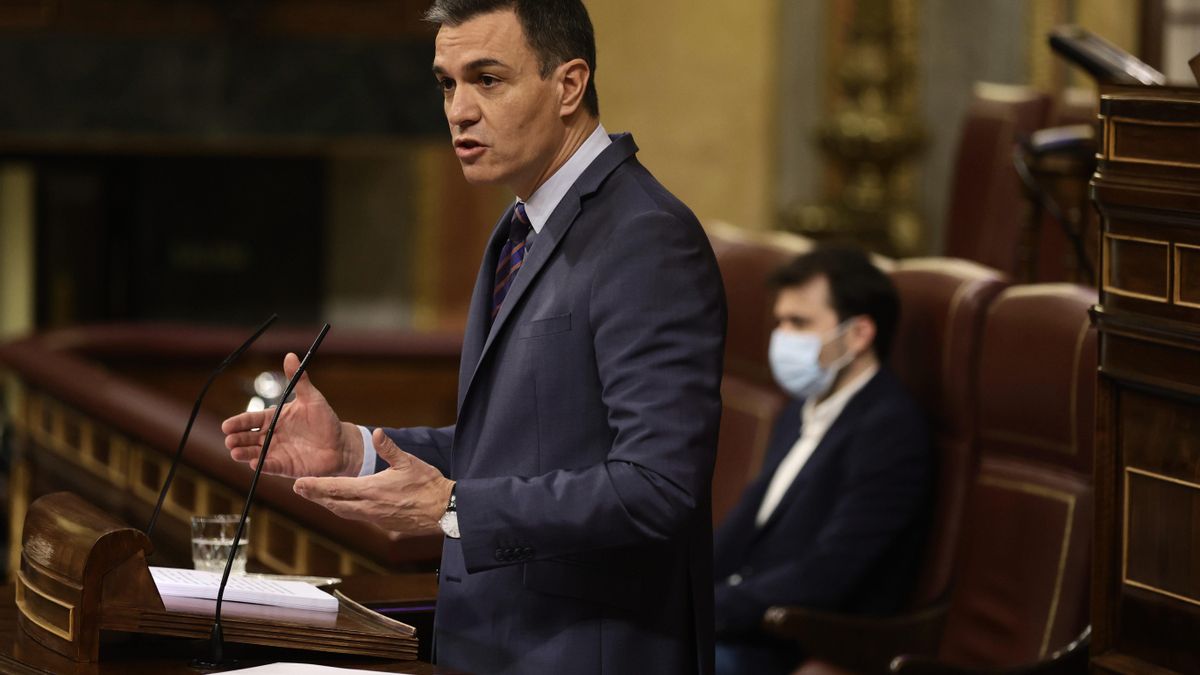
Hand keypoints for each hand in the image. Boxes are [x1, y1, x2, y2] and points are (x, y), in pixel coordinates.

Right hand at [221, 352, 361, 477]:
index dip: (239, 422)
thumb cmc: (325, 420)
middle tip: (229, 439)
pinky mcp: (285, 466)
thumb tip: (290, 355)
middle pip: (248, 437)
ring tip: (234, 452)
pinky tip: (254, 464)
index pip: (252, 420)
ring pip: (255, 453)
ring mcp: (277, 451)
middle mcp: (272, 436)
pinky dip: (262, 465)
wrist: (341, 444)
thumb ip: (298, 379)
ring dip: (244, 453)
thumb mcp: (311, 398)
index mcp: (274, 418)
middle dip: (237, 439)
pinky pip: (270, 466)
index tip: (227, 425)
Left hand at [293, 429, 453, 538]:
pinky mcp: (382, 523)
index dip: (315, 486)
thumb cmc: (428, 485)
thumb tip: (376, 433)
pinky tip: (341, 504)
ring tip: (314, 496)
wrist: (443, 510)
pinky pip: (356, 516)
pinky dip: (343, 509)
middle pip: (334, 503)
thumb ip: (389, 448)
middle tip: (298, 489)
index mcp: (372, 489)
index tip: (299, 483)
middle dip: (315, 496)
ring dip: (328, 504)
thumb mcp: (409, 462)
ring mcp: (374, 517)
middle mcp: (369, 507)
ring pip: (343, 512)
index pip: (336, 488)